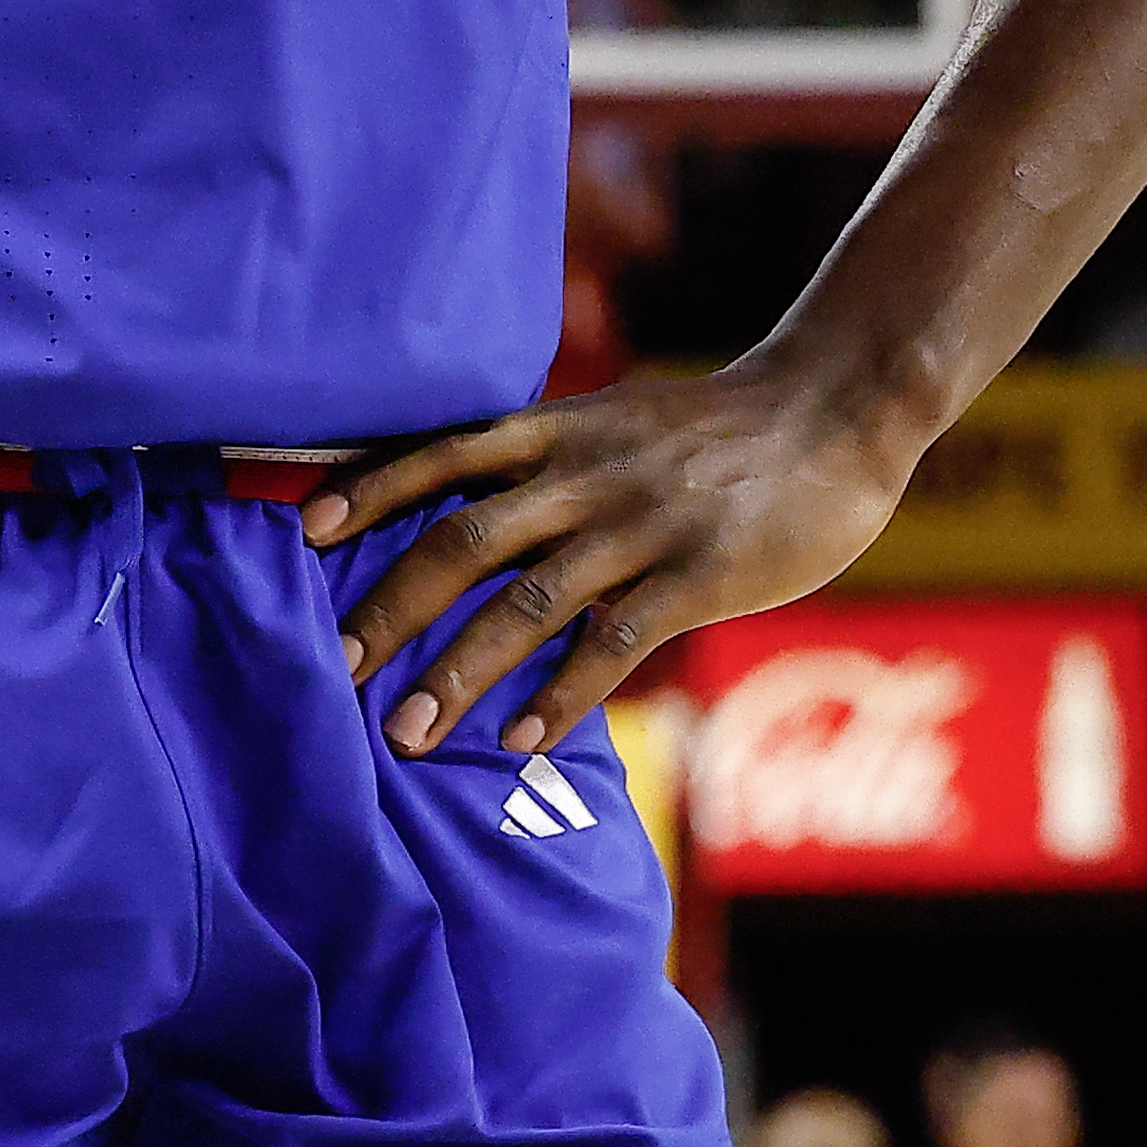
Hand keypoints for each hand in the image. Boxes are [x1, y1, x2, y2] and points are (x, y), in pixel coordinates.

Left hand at [310, 352, 922, 755]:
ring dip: (459, 671)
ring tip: (406, 733)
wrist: (839, 407)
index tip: (306, 531)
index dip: (373, 489)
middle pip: (465, 541)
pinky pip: (614, 641)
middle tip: (333, 667)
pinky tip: (519, 740)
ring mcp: (643, 524)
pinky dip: (559, 695)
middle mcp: (588, 473)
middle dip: (391, 608)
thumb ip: (550, 461)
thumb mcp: (620, 420)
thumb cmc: (720, 431)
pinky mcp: (700, 573)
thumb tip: (467, 514)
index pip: (444, 454)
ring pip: (529, 602)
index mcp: (561, 430)